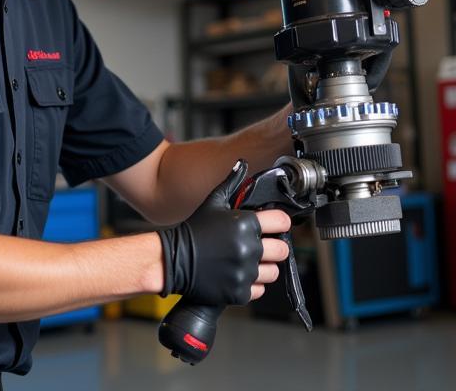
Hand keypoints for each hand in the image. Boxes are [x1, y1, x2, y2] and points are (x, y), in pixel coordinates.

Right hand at [157, 161, 290, 305]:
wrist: (173, 259)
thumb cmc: (194, 230)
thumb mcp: (213, 202)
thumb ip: (232, 183)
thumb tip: (242, 164)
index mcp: (245, 223)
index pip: (282, 222)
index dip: (280, 223)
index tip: (275, 226)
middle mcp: (248, 247)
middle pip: (282, 250)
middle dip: (275, 248)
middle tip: (264, 247)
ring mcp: (244, 271)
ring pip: (274, 272)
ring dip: (265, 268)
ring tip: (251, 262)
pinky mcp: (239, 291)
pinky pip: (259, 289)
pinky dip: (252, 285)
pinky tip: (239, 274)